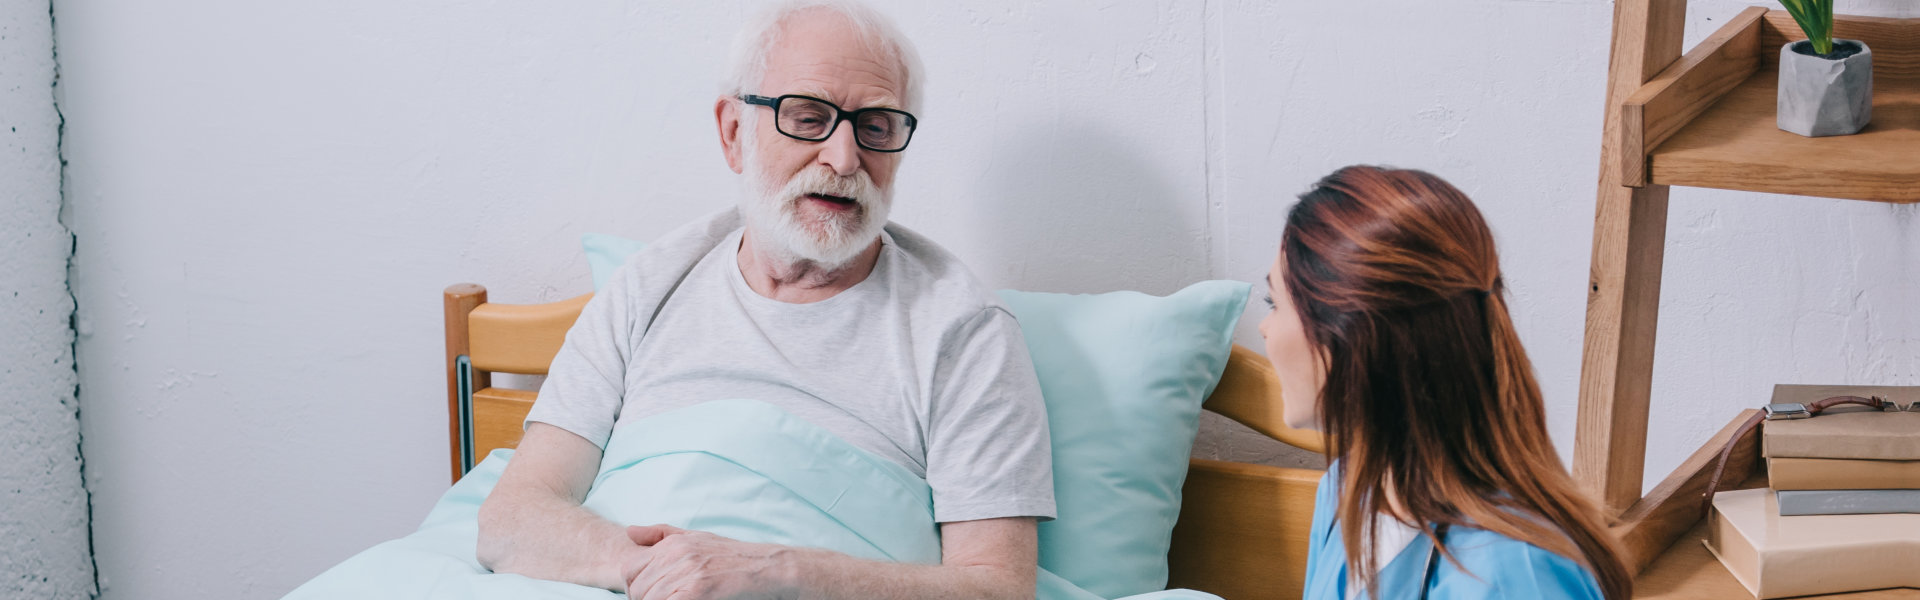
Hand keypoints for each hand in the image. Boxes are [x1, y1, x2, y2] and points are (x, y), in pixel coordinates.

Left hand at [622, 525, 799, 599]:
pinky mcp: (697, 591)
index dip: (635, 588)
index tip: (649, 596)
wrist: (770, 568)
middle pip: (638, 589)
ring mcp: (686, 573)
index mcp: (672, 544)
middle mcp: (675, 555)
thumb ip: (661, 535)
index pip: (629, 569)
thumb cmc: (735, 557)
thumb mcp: (696, 538)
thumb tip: (630, 531)